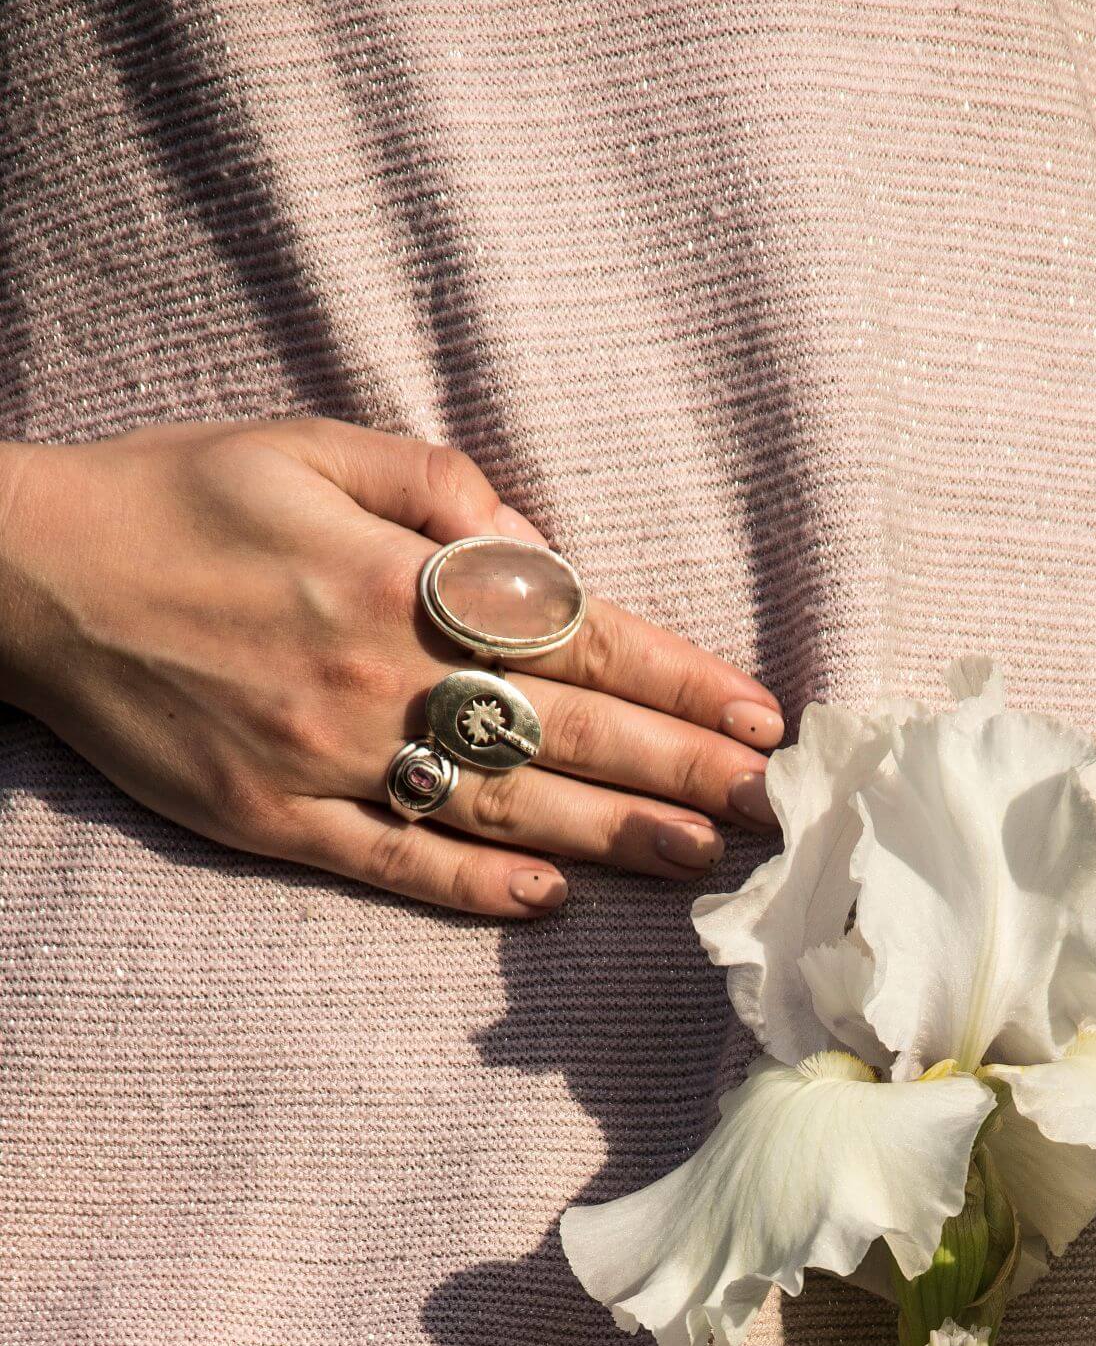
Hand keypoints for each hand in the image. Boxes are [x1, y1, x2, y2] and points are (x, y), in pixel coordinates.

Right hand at [0, 417, 784, 914]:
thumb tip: (546, 551)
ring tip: (699, 860)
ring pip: (494, 804)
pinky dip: (470, 882)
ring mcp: (324, 756)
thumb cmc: (182, 493)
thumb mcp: (315, 445)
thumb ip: (444, 490)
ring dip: (609, 836)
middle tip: (772, 808)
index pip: (575, 637)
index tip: (759, 713)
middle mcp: (377, 674)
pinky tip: (547, 900)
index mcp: (399, 578)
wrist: (29, 572)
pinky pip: (388, 861)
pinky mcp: (270, 818)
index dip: (677, 679)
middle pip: (560, 733)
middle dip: (678, 770)